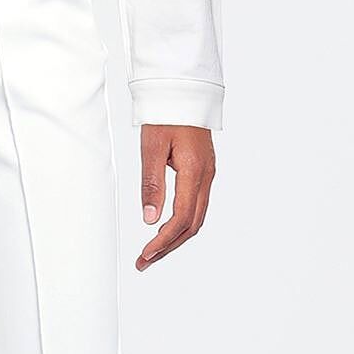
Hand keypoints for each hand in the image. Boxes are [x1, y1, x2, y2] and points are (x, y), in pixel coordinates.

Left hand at [136, 125, 214, 270]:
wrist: (184, 93)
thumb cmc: (167, 114)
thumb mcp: (152, 148)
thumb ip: (152, 184)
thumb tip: (150, 219)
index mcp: (194, 172)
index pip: (181, 218)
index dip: (163, 241)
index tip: (145, 254)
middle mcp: (206, 176)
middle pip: (192, 225)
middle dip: (168, 246)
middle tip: (145, 261)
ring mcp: (208, 175)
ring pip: (196, 218)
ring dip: (176, 238)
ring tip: (153, 251)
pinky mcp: (205, 172)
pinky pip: (197, 206)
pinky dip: (183, 223)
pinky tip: (167, 229)